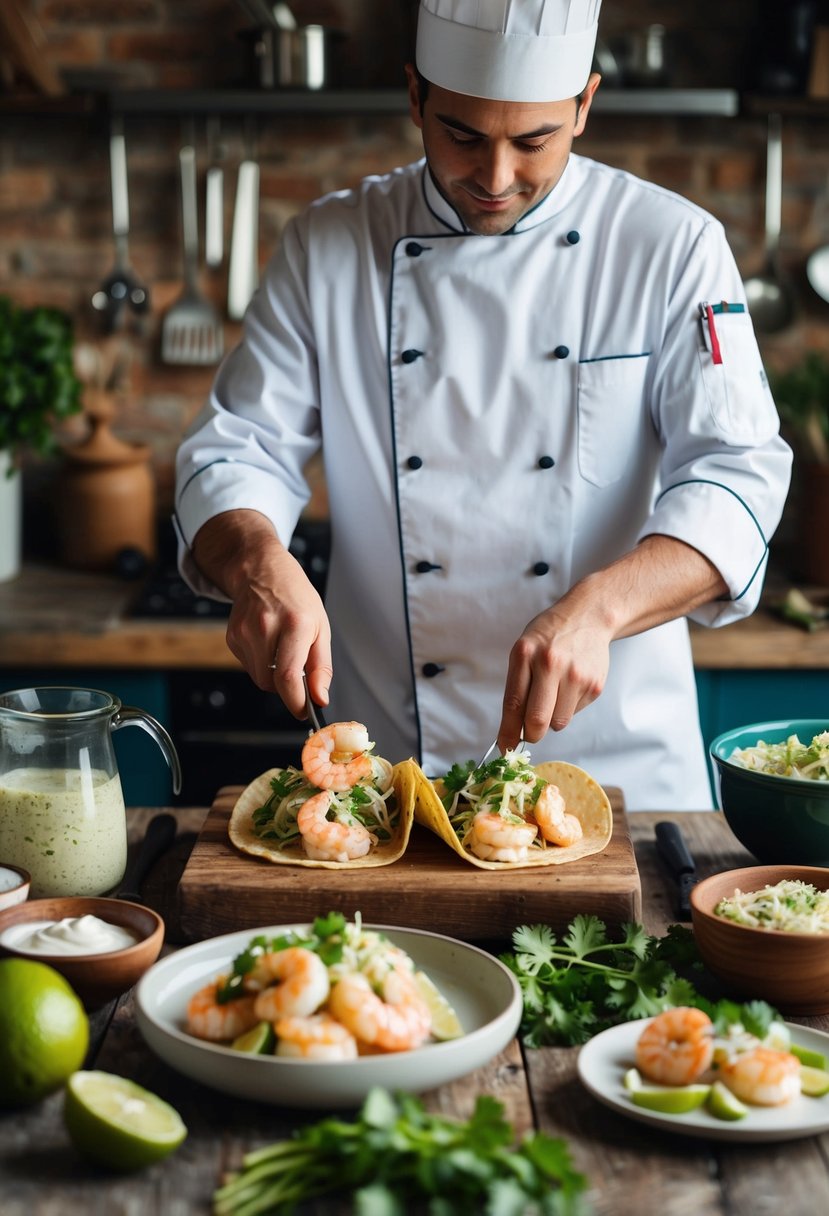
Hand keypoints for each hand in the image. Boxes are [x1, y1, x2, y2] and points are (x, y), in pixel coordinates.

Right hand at [225, 545, 331, 718]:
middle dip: (286, 688)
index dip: (295, 702)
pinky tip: (267, 642)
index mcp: (295, 623)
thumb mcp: (320, 627)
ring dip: (273, 675)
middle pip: (271, 682)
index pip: (288, 677)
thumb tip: (319, 698)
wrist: (262, 571)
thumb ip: (321, 667)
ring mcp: (244, 631)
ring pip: (259, 677)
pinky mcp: (232, 636)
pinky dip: (261, 663)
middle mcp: (266, 626)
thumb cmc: (296, 598)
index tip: (303, 712)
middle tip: (297, 674)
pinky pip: (249, 666)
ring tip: (282, 649)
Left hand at [496, 535, 727, 751]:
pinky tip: (570, 684)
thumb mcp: (524, 649)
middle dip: (531, 734)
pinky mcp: (594, 684)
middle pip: (537, 720)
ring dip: (552, 718)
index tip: (504, 749)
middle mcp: (550, 664)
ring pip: (558, 722)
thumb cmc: (550, 635)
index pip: (513, 703)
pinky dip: (568, 706)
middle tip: (530, 733)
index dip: (508, 732)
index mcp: (525, 654)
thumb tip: (512, 730)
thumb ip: (517, 686)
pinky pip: (575, 712)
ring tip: (554, 693)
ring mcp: (575, 675)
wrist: (589, 616)